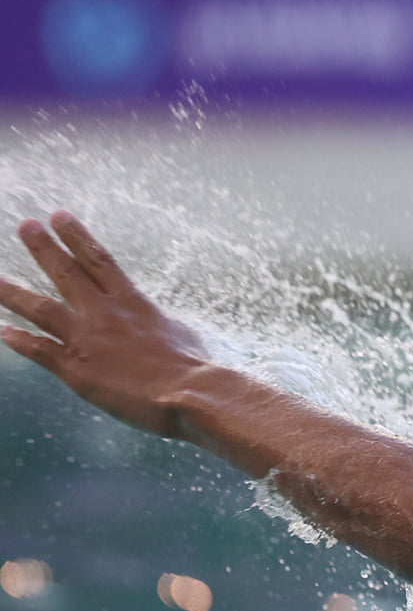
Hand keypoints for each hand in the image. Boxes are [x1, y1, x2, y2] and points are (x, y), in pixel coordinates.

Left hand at [0, 213, 210, 437]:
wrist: (190, 394)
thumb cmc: (195, 366)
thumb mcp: (181, 333)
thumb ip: (157, 322)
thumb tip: (156, 320)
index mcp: (132, 303)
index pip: (99, 260)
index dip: (77, 236)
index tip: (58, 216)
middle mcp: (104, 314)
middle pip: (67, 274)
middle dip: (43, 248)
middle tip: (25, 226)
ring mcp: (87, 340)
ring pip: (41, 309)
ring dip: (13, 293)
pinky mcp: (76, 370)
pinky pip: (40, 350)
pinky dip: (20, 340)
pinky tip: (3, 332)